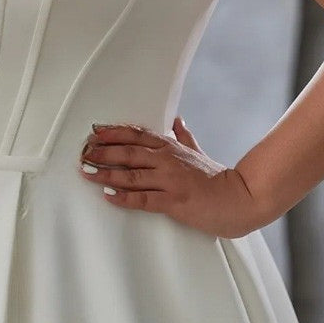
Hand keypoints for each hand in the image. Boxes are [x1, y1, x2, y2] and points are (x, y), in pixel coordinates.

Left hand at [77, 116, 262, 238]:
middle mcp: (168, 161)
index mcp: (172, 148)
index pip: (138, 135)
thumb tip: (178, 120)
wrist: (240, 199)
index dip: (114, 133)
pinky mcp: (174, 202)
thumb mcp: (198, 152)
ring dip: (106, 172)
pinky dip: (124, 197)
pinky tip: (108, 195)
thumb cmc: (217, 179)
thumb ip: (185, 136)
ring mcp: (170, 181)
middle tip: (83, 152)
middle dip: (103, 151)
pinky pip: (144, 199)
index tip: (94, 132)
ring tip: (87, 172)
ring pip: (132, 174)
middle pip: (129, 152)